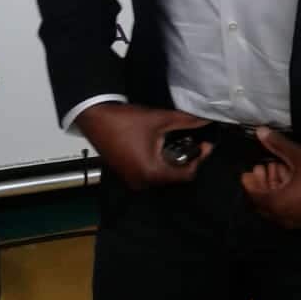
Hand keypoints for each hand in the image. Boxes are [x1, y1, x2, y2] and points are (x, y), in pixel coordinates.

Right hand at [77, 102, 213, 190]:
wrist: (94, 117)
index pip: (186, 174)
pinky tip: (161, 146)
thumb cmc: (125, 120)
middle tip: (194, 142)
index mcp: (152, 173)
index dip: (199, 158)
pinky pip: (149, 173)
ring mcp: (132, 179)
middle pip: (174, 176)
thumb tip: (206, 120)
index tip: (205, 144)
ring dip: (172, 160)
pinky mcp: (125, 174)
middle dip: (186, 159)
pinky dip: (158, 162)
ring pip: (162, 175)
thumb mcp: (159, 119)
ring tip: (178, 142)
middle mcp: (142, 182)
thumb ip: (186, 121)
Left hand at [240, 127, 300, 228]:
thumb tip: (261, 132)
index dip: (249, 182)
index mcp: (276, 203)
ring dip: (274, 188)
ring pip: (277, 206)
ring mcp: (296, 220)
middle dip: (262, 184)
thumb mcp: (299, 156)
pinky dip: (285, 196)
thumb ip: (278, 144)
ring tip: (279, 169)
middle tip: (262, 168)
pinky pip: (289, 210)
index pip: (253, 195)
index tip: (247, 172)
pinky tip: (293, 181)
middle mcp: (283, 216)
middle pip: (263, 202)